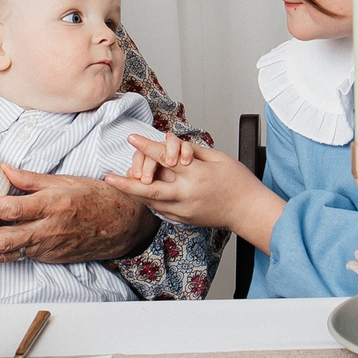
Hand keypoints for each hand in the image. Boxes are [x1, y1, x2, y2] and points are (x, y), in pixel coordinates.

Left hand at [0, 168, 156, 264]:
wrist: (123, 226)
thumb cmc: (96, 198)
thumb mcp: (65, 180)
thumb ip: (30, 178)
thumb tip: (2, 170)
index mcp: (51, 205)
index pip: (10, 208)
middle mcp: (47, 230)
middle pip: (1, 240)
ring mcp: (46, 248)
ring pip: (5, 253)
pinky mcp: (47, 258)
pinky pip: (15, 256)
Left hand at [107, 139, 280, 243]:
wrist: (249, 211)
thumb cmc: (238, 182)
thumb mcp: (218, 158)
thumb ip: (193, 152)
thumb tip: (172, 147)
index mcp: (197, 175)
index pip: (165, 159)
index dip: (147, 147)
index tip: (132, 138)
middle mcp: (188, 195)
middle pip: (150, 190)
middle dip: (127, 184)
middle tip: (109, 178)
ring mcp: (185, 211)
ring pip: (152, 203)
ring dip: (134, 194)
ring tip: (118, 185)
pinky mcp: (185, 220)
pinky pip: (161, 211)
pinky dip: (149, 202)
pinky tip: (139, 196)